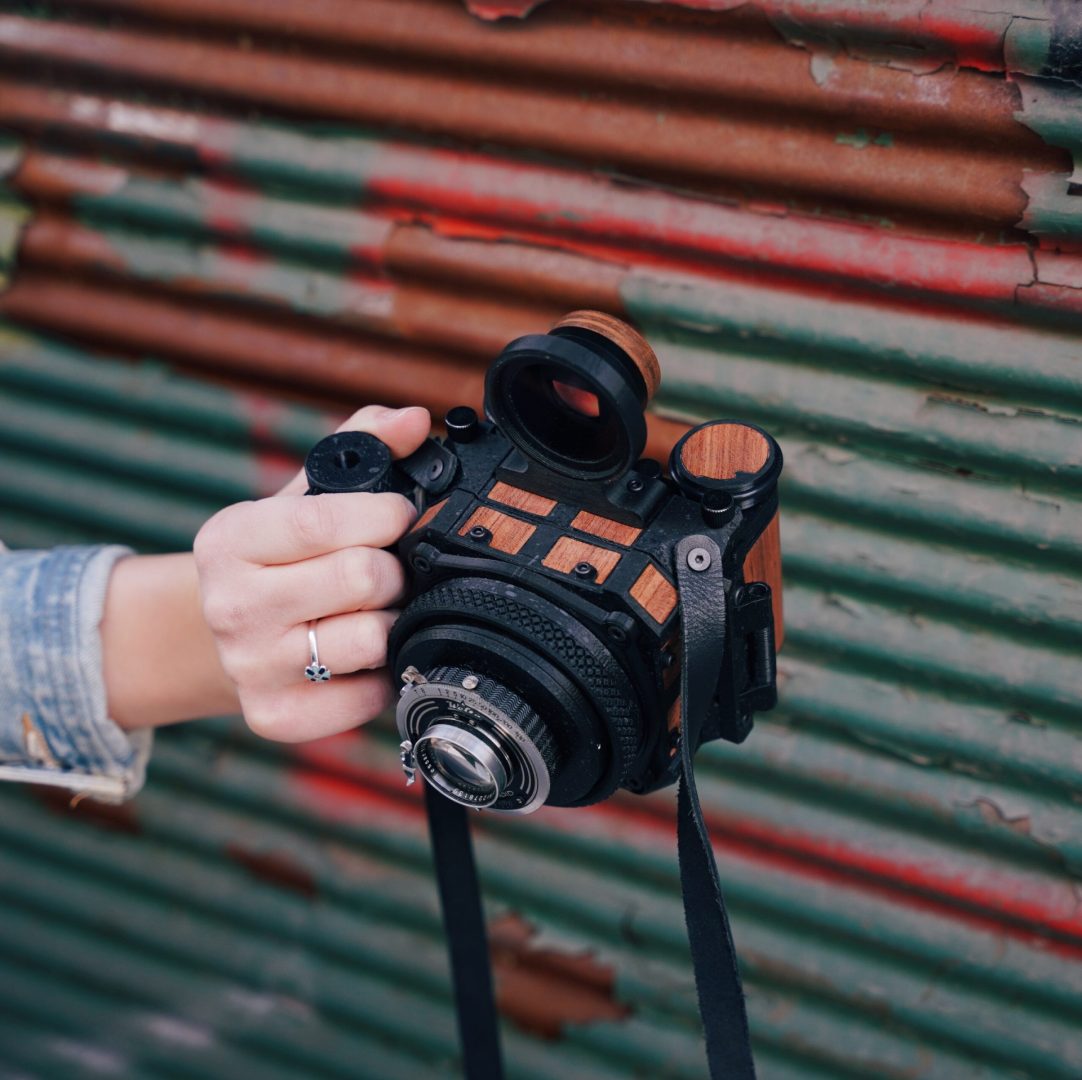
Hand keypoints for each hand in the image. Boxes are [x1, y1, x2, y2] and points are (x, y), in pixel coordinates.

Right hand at [193, 404, 430, 741]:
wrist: (224, 639)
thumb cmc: (276, 560)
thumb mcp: (300, 497)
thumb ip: (361, 444)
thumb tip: (416, 420)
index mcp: (230, 539)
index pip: (323, 521)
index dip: (384, 514)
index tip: (401, 514)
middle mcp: (230, 605)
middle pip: (362, 578)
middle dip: (392, 569)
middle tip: (386, 570)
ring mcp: (250, 666)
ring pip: (372, 638)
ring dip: (390, 621)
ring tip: (373, 611)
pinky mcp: (275, 717)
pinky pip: (368, 696)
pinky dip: (381, 675)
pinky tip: (361, 657)